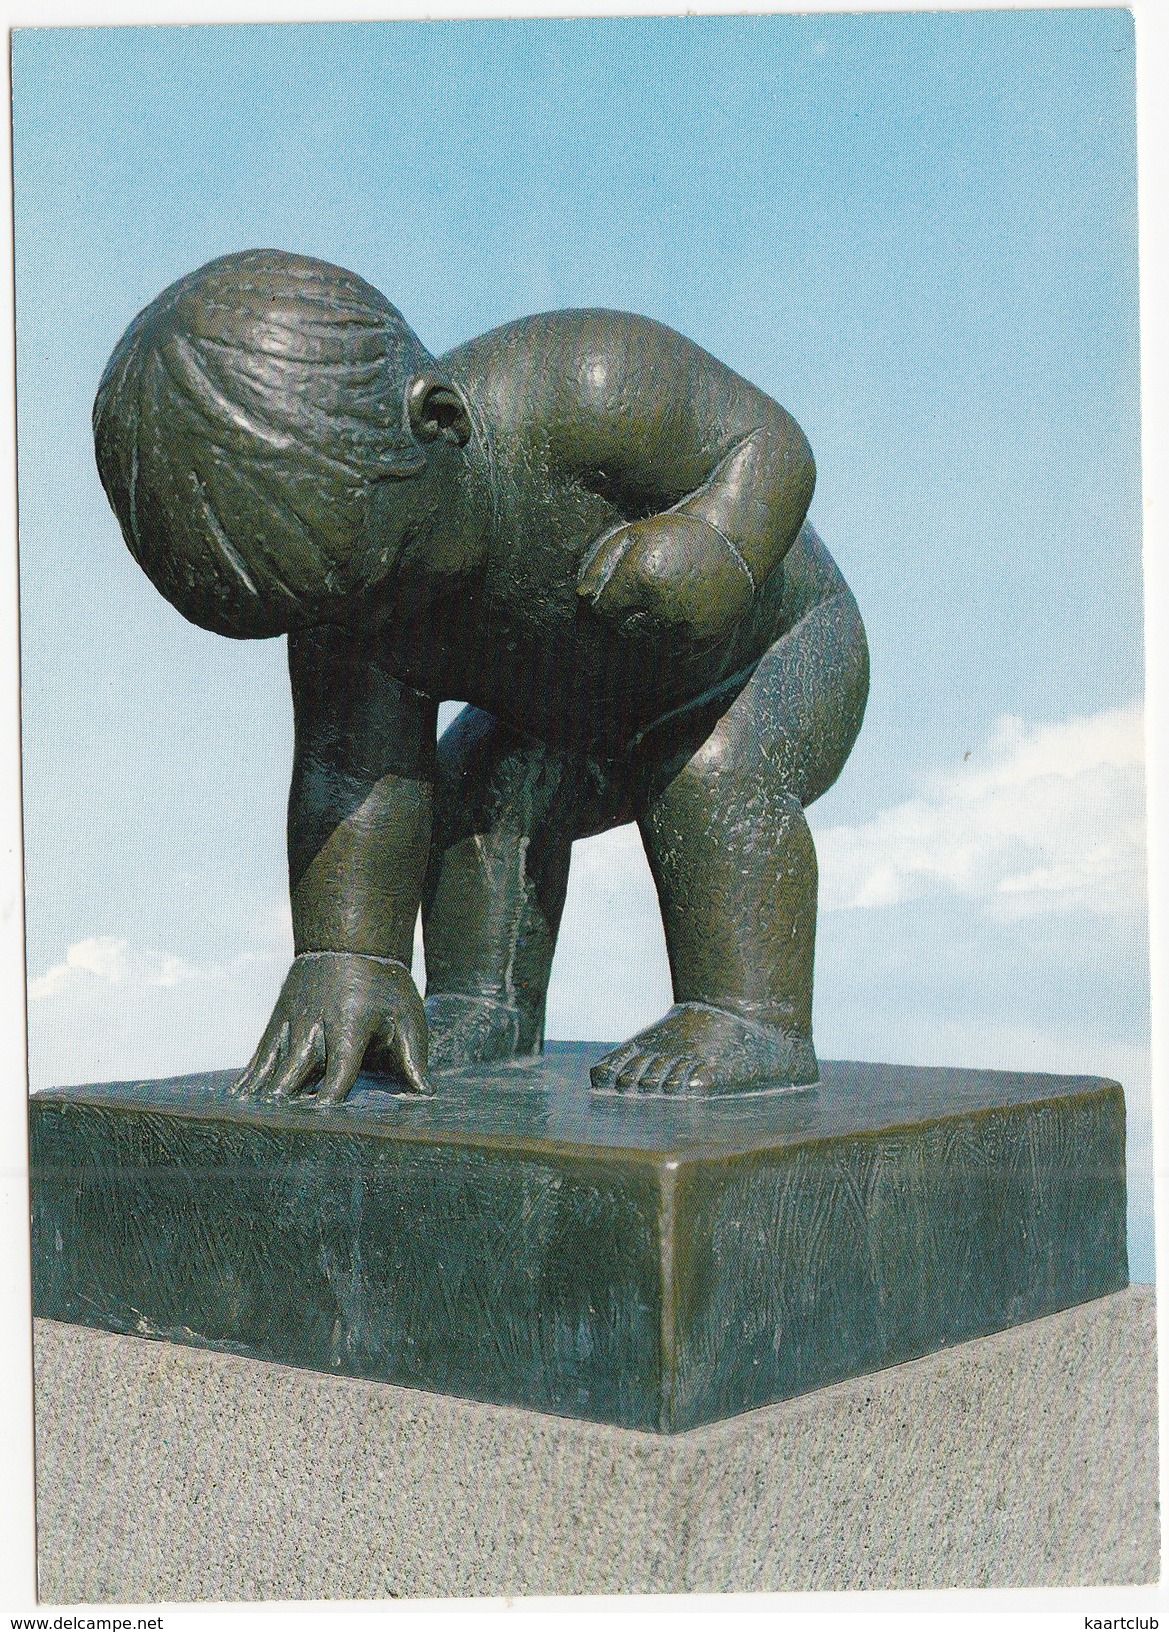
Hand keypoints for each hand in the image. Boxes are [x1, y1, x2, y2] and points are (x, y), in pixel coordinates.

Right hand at [233, 951, 430, 1104]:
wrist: (350, 938)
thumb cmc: (384, 983)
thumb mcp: (407, 1014)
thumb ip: (413, 1056)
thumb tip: (425, 1094)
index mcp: (350, 1024)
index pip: (340, 1067)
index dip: (331, 1095)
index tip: (320, 1119)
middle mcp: (317, 1022)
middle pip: (299, 1066)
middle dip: (289, 1097)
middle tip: (279, 1128)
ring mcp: (294, 1018)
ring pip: (274, 1060)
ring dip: (263, 1090)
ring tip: (252, 1117)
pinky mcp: (280, 1016)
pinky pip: (262, 1049)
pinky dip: (251, 1073)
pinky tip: (239, 1094)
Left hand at [577, 514, 754, 643]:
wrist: (734, 535)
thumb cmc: (678, 532)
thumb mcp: (633, 534)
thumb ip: (602, 564)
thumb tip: (583, 597)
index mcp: (641, 579)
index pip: (605, 610)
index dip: (608, 601)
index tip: (619, 592)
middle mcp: (662, 606)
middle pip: (625, 630)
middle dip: (627, 617)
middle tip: (644, 597)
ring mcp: (686, 625)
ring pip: (650, 644)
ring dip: (649, 630)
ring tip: (662, 605)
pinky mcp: (706, 637)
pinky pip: (676, 652)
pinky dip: (672, 640)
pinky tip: (679, 615)